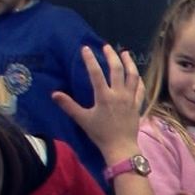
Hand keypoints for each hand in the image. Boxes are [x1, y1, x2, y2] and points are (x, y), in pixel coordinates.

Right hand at [54, 44, 143, 161]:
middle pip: (117, 69)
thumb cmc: (100, 134)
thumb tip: (54, 94)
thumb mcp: (82, 119)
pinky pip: (140, 88)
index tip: (85, 48)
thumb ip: (68, 106)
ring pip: (132, 75)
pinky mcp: (137, 105)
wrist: (120, 147)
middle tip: (107, 46)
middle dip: (111, 56)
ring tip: (125, 53)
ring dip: (129, 63)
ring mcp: (130, 99)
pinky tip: (136, 75)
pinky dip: (138, 79)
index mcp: (104, 96)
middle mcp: (118, 94)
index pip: (96, 73)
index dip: (90, 59)